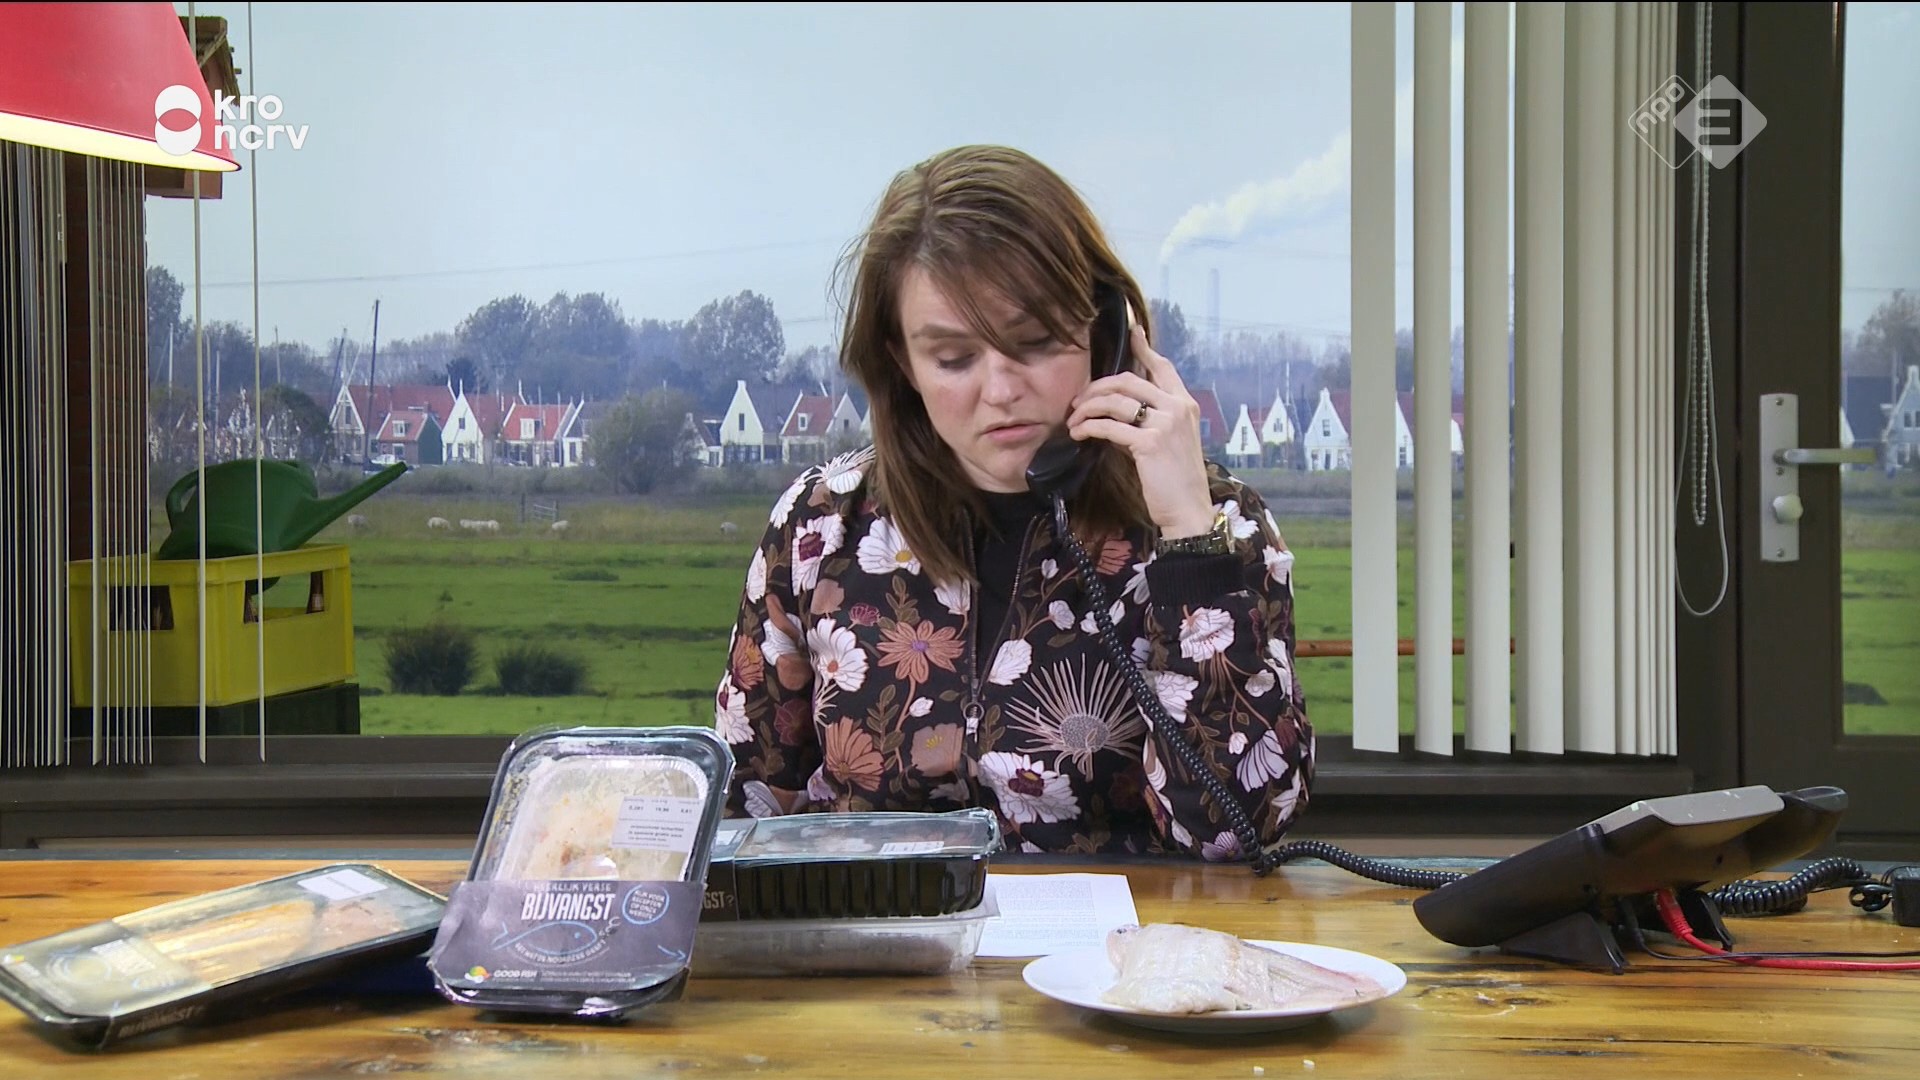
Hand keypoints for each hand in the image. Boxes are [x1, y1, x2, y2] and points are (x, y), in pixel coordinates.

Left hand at [1065, 319, 1215, 537]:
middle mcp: (1178, 407)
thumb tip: (1115, 414)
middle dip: (1096, 387)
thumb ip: (1149, 421)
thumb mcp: (1169, 442)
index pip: (1163, 366)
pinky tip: (1079, 434)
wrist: (1189, 509)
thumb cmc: (1176, 480)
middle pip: (1128, 380)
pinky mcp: (1149, 442)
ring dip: (1087, 409)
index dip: (1144, 347)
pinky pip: (1109, 426)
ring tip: (1073, 420)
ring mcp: (1166, 423)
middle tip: (1077, 400)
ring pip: (1115, 401)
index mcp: (1185, 404)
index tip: (1132, 331)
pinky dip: (1089, 427)